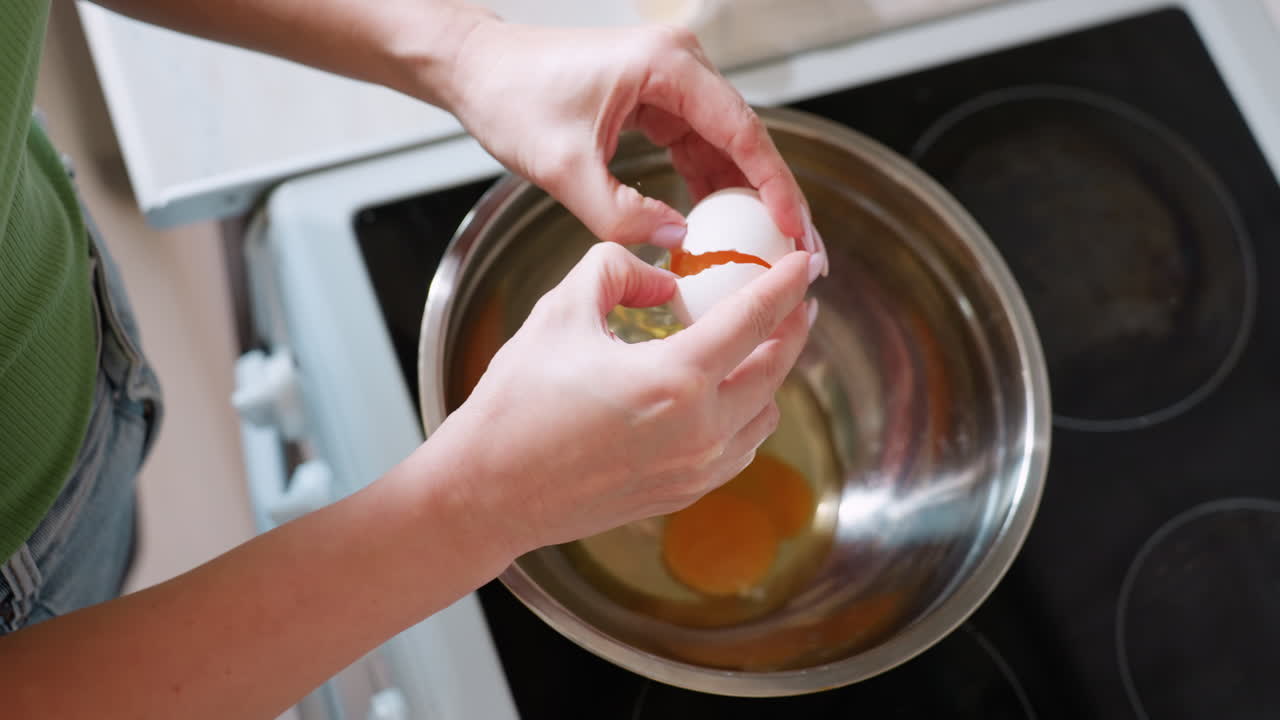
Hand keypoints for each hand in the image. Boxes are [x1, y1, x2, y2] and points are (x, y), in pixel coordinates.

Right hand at [427, 243, 814, 556]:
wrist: (489, 491)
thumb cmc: (518, 403)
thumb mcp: (560, 311)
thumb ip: (617, 270)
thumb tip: (662, 280)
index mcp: (675, 380)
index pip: (753, 319)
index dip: (784, 285)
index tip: (804, 265)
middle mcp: (699, 431)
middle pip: (774, 368)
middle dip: (790, 327)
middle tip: (792, 300)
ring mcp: (695, 469)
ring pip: (764, 414)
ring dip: (768, 375)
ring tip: (752, 346)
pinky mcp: (683, 493)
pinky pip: (739, 449)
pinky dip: (745, 416)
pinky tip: (723, 396)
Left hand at [436, 18, 827, 271]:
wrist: (478, 70)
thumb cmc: (511, 97)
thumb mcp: (563, 169)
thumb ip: (621, 214)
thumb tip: (677, 244)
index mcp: (666, 66)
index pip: (741, 132)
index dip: (775, 187)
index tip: (795, 230)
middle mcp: (679, 64)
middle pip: (745, 139)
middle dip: (772, 197)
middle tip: (799, 249)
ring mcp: (671, 81)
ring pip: (725, 146)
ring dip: (744, 196)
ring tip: (769, 247)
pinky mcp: (657, 100)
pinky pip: (698, 146)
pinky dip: (710, 186)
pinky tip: (720, 227)